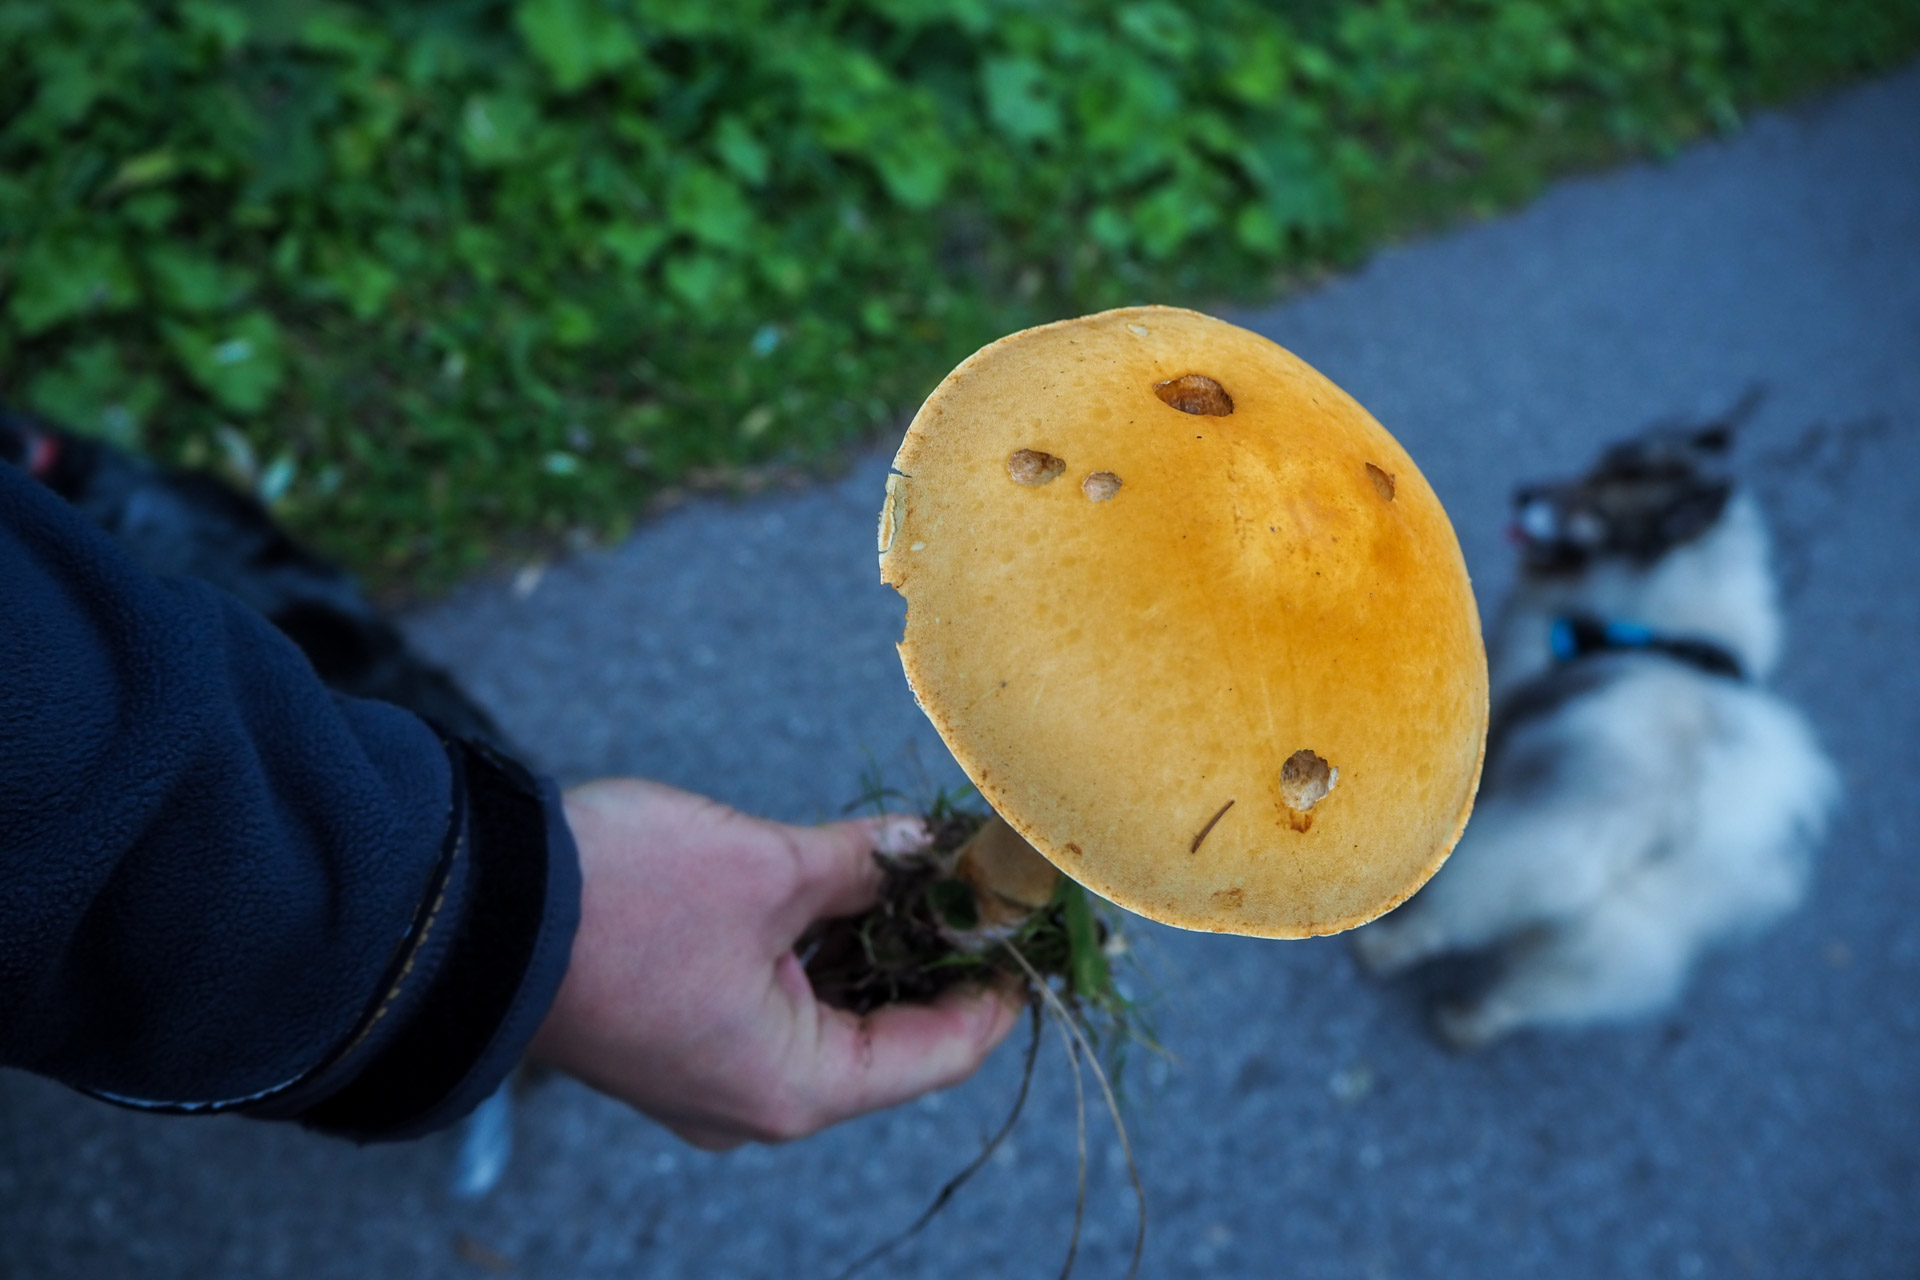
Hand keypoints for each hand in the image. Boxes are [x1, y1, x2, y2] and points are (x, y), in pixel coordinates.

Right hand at [528, 779, 1021, 1149]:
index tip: (1032, 926)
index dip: (997, 988)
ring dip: (873, 947)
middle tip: (977, 883)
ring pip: (829, 1016)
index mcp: (795, 1087)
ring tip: (918, 870)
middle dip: (933, 956)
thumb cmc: (621, 902)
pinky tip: (845, 886)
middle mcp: (758, 1101)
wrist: (471, 912)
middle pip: (888, 1038)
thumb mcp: (766, 868)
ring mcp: (712, 1075)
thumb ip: (864, 863)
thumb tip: (927, 847)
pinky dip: (816, 951)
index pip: (941, 1054)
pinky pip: (775, 1003)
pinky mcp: (678, 1034)